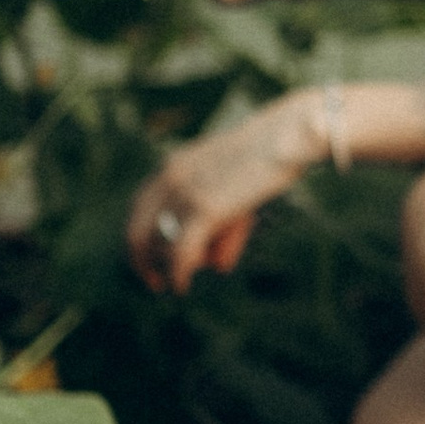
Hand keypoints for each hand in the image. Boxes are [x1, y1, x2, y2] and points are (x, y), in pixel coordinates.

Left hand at [128, 97, 317, 293]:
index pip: (140, 206)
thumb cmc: (269, 159)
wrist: (286, 137)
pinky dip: (178, 274)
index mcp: (173, 164)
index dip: (141, 235)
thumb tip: (219, 266)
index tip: (148, 257)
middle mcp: (169, 176)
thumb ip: (224, 224)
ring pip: (160, 244)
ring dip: (170, 267)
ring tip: (181, 281)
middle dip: (142, 259)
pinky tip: (181, 286)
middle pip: (138, 227)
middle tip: (154, 281)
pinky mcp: (204, 209)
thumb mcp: (236, 187)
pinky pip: (180, 253)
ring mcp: (184, 192)